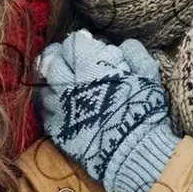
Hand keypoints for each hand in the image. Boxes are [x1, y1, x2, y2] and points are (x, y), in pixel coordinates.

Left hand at [35, 30, 180, 191]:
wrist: (133, 151)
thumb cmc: (142, 109)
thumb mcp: (148, 75)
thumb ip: (135, 54)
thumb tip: (125, 44)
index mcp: (90, 67)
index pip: (73, 44)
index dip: (80, 41)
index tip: (87, 42)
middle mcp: (68, 84)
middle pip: (52, 61)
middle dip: (59, 56)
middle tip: (69, 58)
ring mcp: (59, 108)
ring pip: (44, 86)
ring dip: (52, 81)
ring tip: (63, 82)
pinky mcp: (57, 129)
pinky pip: (45, 111)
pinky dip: (51, 104)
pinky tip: (61, 105)